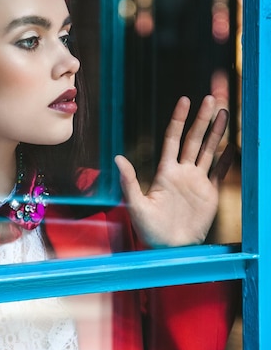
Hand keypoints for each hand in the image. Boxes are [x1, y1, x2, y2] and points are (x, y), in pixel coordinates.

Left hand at [115, 95, 232, 247]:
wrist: (170, 250)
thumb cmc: (149, 230)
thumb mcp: (135, 206)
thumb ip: (129, 182)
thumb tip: (117, 158)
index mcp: (165, 171)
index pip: (173, 138)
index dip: (178, 120)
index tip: (184, 101)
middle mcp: (182, 172)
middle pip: (194, 139)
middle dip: (202, 120)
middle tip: (211, 100)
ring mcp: (197, 181)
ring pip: (209, 151)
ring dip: (216, 133)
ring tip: (224, 114)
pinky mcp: (209, 194)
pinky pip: (219, 172)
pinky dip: (226, 159)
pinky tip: (232, 146)